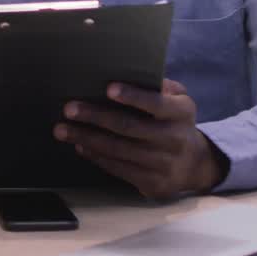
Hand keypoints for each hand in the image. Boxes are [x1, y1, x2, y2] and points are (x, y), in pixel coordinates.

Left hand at [53, 79, 226, 199]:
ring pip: (118, 150)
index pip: (156, 103)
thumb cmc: (174, 121)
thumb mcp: (177, 99)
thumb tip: (125, 72)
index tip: (108, 88)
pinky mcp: (152, 183)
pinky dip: (95, 156)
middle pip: (128, 127)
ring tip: (62, 130)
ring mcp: (163, 164)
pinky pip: (118, 168)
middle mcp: (174, 139)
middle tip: (69, 109)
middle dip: (95, 117)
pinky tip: (80, 145)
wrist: (194, 164)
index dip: (133, 96)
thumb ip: (158, 86)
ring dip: (86, 139)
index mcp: (181, 112)